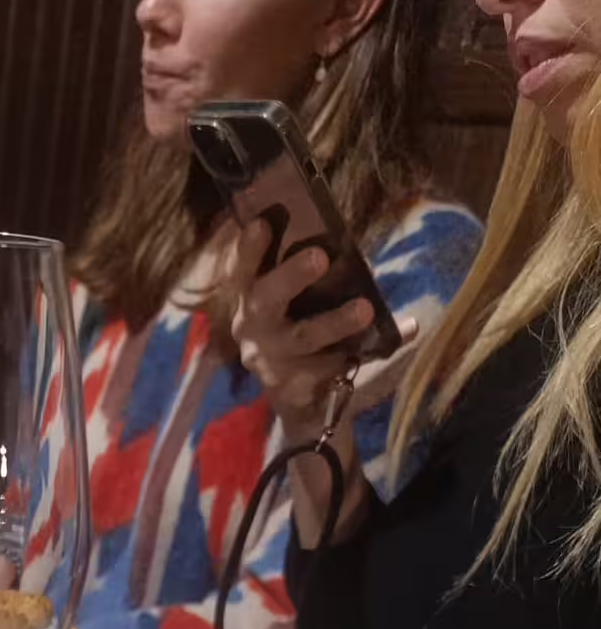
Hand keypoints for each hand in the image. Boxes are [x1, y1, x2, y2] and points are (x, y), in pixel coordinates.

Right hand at [228, 222, 415, 441]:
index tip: (261, 223)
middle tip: (318, 256)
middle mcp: (253, 328)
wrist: (301, 405)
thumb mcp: (298, 308)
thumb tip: (355, 248)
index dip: (249, 249)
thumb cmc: (301, 338)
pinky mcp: (292, 389)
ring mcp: (271, 361)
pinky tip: (384, 344)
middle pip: (265, 299)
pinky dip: (358, 355)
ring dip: (335, 321)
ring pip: (304, 336)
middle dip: (290, 276)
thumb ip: (316, 280)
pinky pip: (329, 368)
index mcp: (252, 300)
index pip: (244, 270)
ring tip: (366, 309)